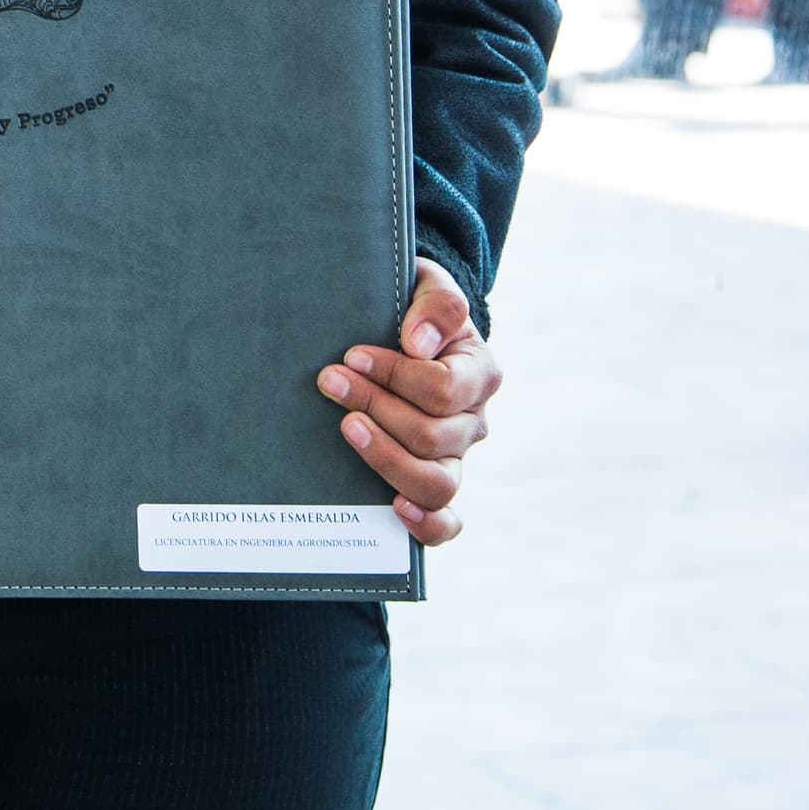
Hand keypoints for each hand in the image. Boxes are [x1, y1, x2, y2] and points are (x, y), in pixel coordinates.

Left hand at [315, 258, 500, 545]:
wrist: (400, 330)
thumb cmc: (410, 308)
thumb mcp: (427, 285)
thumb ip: (436, 305)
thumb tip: (418, 344)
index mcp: (479, 372)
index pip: (442, 388)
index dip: (394, 375)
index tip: (351, 355)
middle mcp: (472, 422)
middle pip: (432, 436)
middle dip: (374, 407)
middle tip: (330, 382)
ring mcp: (455, 458)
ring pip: (437, 483)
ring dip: (385, 457)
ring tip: (347, 427)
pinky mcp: (434, 485)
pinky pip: (446, 522)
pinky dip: (427, 524)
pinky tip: (394, 509)